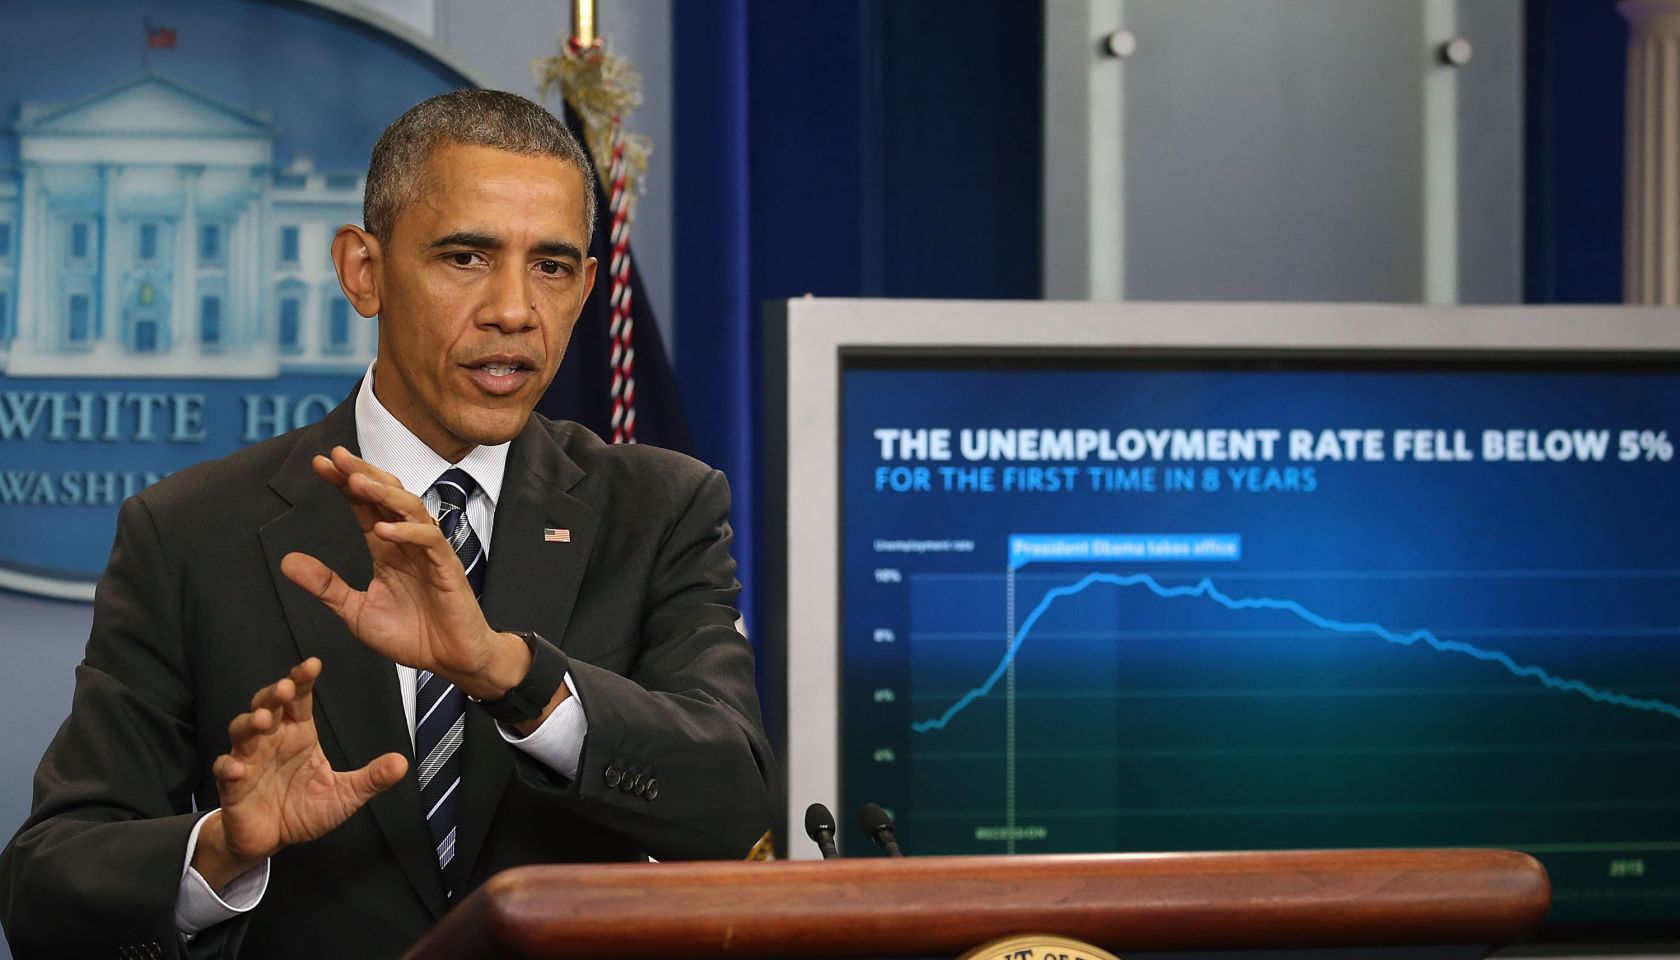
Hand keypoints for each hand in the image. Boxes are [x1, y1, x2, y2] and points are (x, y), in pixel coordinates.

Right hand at [195, 659, 406, 888]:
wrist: (271, 839)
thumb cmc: (304, 809)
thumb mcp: (344, 795)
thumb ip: (371, 778)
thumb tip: (402, 763)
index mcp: (299, 735)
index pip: (300, 700)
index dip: (303, 680)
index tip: (313, 664)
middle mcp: (272, 741)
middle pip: (268, 706)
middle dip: (274, 694)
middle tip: (285, 688)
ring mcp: (249, 760)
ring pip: (243, 732)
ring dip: (251, 723)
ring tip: (264, 721)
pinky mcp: (232, 785)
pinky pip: (225, 770)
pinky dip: (228, 766)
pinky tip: (236, 767)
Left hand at [279, 446, 531, 698]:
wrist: (451, 661)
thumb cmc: (412, 635)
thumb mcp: (356, 612)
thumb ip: (325, 586)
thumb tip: (286, 561)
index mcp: (387, 550)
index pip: (364, 506)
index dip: (344, 484)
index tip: (319, 464)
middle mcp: (407, 544)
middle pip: (387, 496)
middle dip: (362, 474)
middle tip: (337, 457)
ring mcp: (429, 553)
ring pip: (410, 509)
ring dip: (384, 493)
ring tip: (357, 482)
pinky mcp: (447, 568)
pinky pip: (430, 541)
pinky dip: (407, 532)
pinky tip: (383, 530)